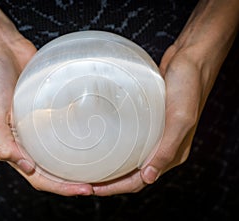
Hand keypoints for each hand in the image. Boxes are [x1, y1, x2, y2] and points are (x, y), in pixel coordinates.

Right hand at [0, 0, 92, 195]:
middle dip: (74, 180)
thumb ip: (3, 145)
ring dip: (79, 161)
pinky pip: (66, 124)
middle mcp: (29, 138)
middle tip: (98, 184)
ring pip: (62, 150)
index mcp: (14, 145)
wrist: (0, 50)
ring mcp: (42, 123)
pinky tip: (94, 136)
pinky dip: (78, 134)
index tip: (84, 190)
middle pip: (54, 168)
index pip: (38, 176)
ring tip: (100, 166)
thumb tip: (27, 168)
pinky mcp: (52, 107)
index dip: (60, 187)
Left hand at [92, 44, 205, 194]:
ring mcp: (156, 135)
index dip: (117, 188)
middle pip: (133, 173)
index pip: (141, 181)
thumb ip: (167, 149)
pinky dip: (118, 148)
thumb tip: (149, 177)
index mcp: (172, 153)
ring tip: (92, 166)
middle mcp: (164, 147)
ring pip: (131, 158)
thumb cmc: (189, 87)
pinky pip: (132, 141)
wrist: (189, 61)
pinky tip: (104, 143)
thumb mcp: (181, 119)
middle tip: (87, 180)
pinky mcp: (150, 122)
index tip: (94, 188)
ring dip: (113, 166)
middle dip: (111, 181)